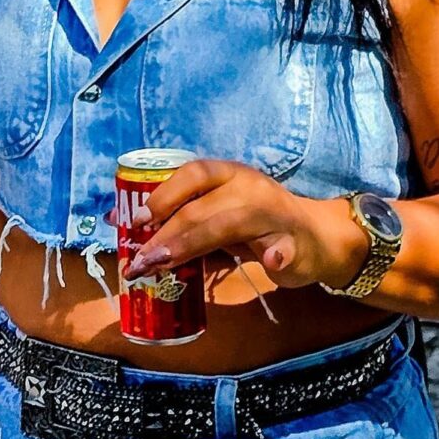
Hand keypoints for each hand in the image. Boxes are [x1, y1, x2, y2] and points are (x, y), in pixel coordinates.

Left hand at [129, 159, 371, 291]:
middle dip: (165, 235)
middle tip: (139, 261)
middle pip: (201, 207)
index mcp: (228, 175)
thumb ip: (180, 220)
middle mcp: (249, 188)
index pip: (192, 174)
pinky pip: (286, 247)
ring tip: (164, 263)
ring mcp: (274, 215)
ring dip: (193, 244)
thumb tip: (122, 224)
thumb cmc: (256, 225)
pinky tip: (271, 262)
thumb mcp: (217, 215)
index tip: (137, 220)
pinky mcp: (295, 243)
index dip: (163, 195)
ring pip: (231, 223)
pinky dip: (278, 254)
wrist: (315, 237)